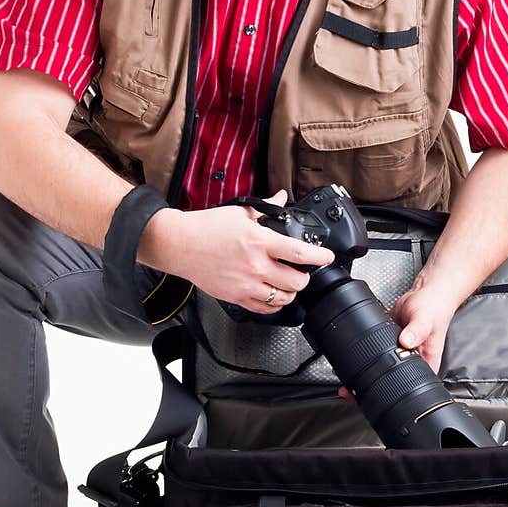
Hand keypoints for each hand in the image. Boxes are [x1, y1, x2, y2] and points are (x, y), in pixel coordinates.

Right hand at [148, 189, 333, 313]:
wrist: (180, 245)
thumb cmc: (206, 228)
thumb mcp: (240, 212)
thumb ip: (266, 208)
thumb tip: (281, 198)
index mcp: (260, 241)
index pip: (301, 254)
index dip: (321, 257)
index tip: (327, 256)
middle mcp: (256, 266)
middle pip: (297, 282)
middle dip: (305, 277)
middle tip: (303, 271)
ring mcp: (246, 284)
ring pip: (283, 298)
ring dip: (291, 292)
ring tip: (289, 284)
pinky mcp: (236, 297)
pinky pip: (264, 309)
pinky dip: (274, 304)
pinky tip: (273, 295)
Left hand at [337, 281, 454, 398]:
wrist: (426, 293)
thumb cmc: (433, 309)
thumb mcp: (425, 320)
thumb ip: (417, 330)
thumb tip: (406, 342)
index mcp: (425, 364)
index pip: (409, 387)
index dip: (390, 395)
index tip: (371, 397)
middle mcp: (412, 361)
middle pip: (390, 381)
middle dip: (369, 387)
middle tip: (349, 389)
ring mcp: (399, 352)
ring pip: (380, 368)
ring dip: (363, 372)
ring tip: (345, 375)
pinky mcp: (388, 341)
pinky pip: (374, 351)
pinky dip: (363, 354)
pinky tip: (352, 355)